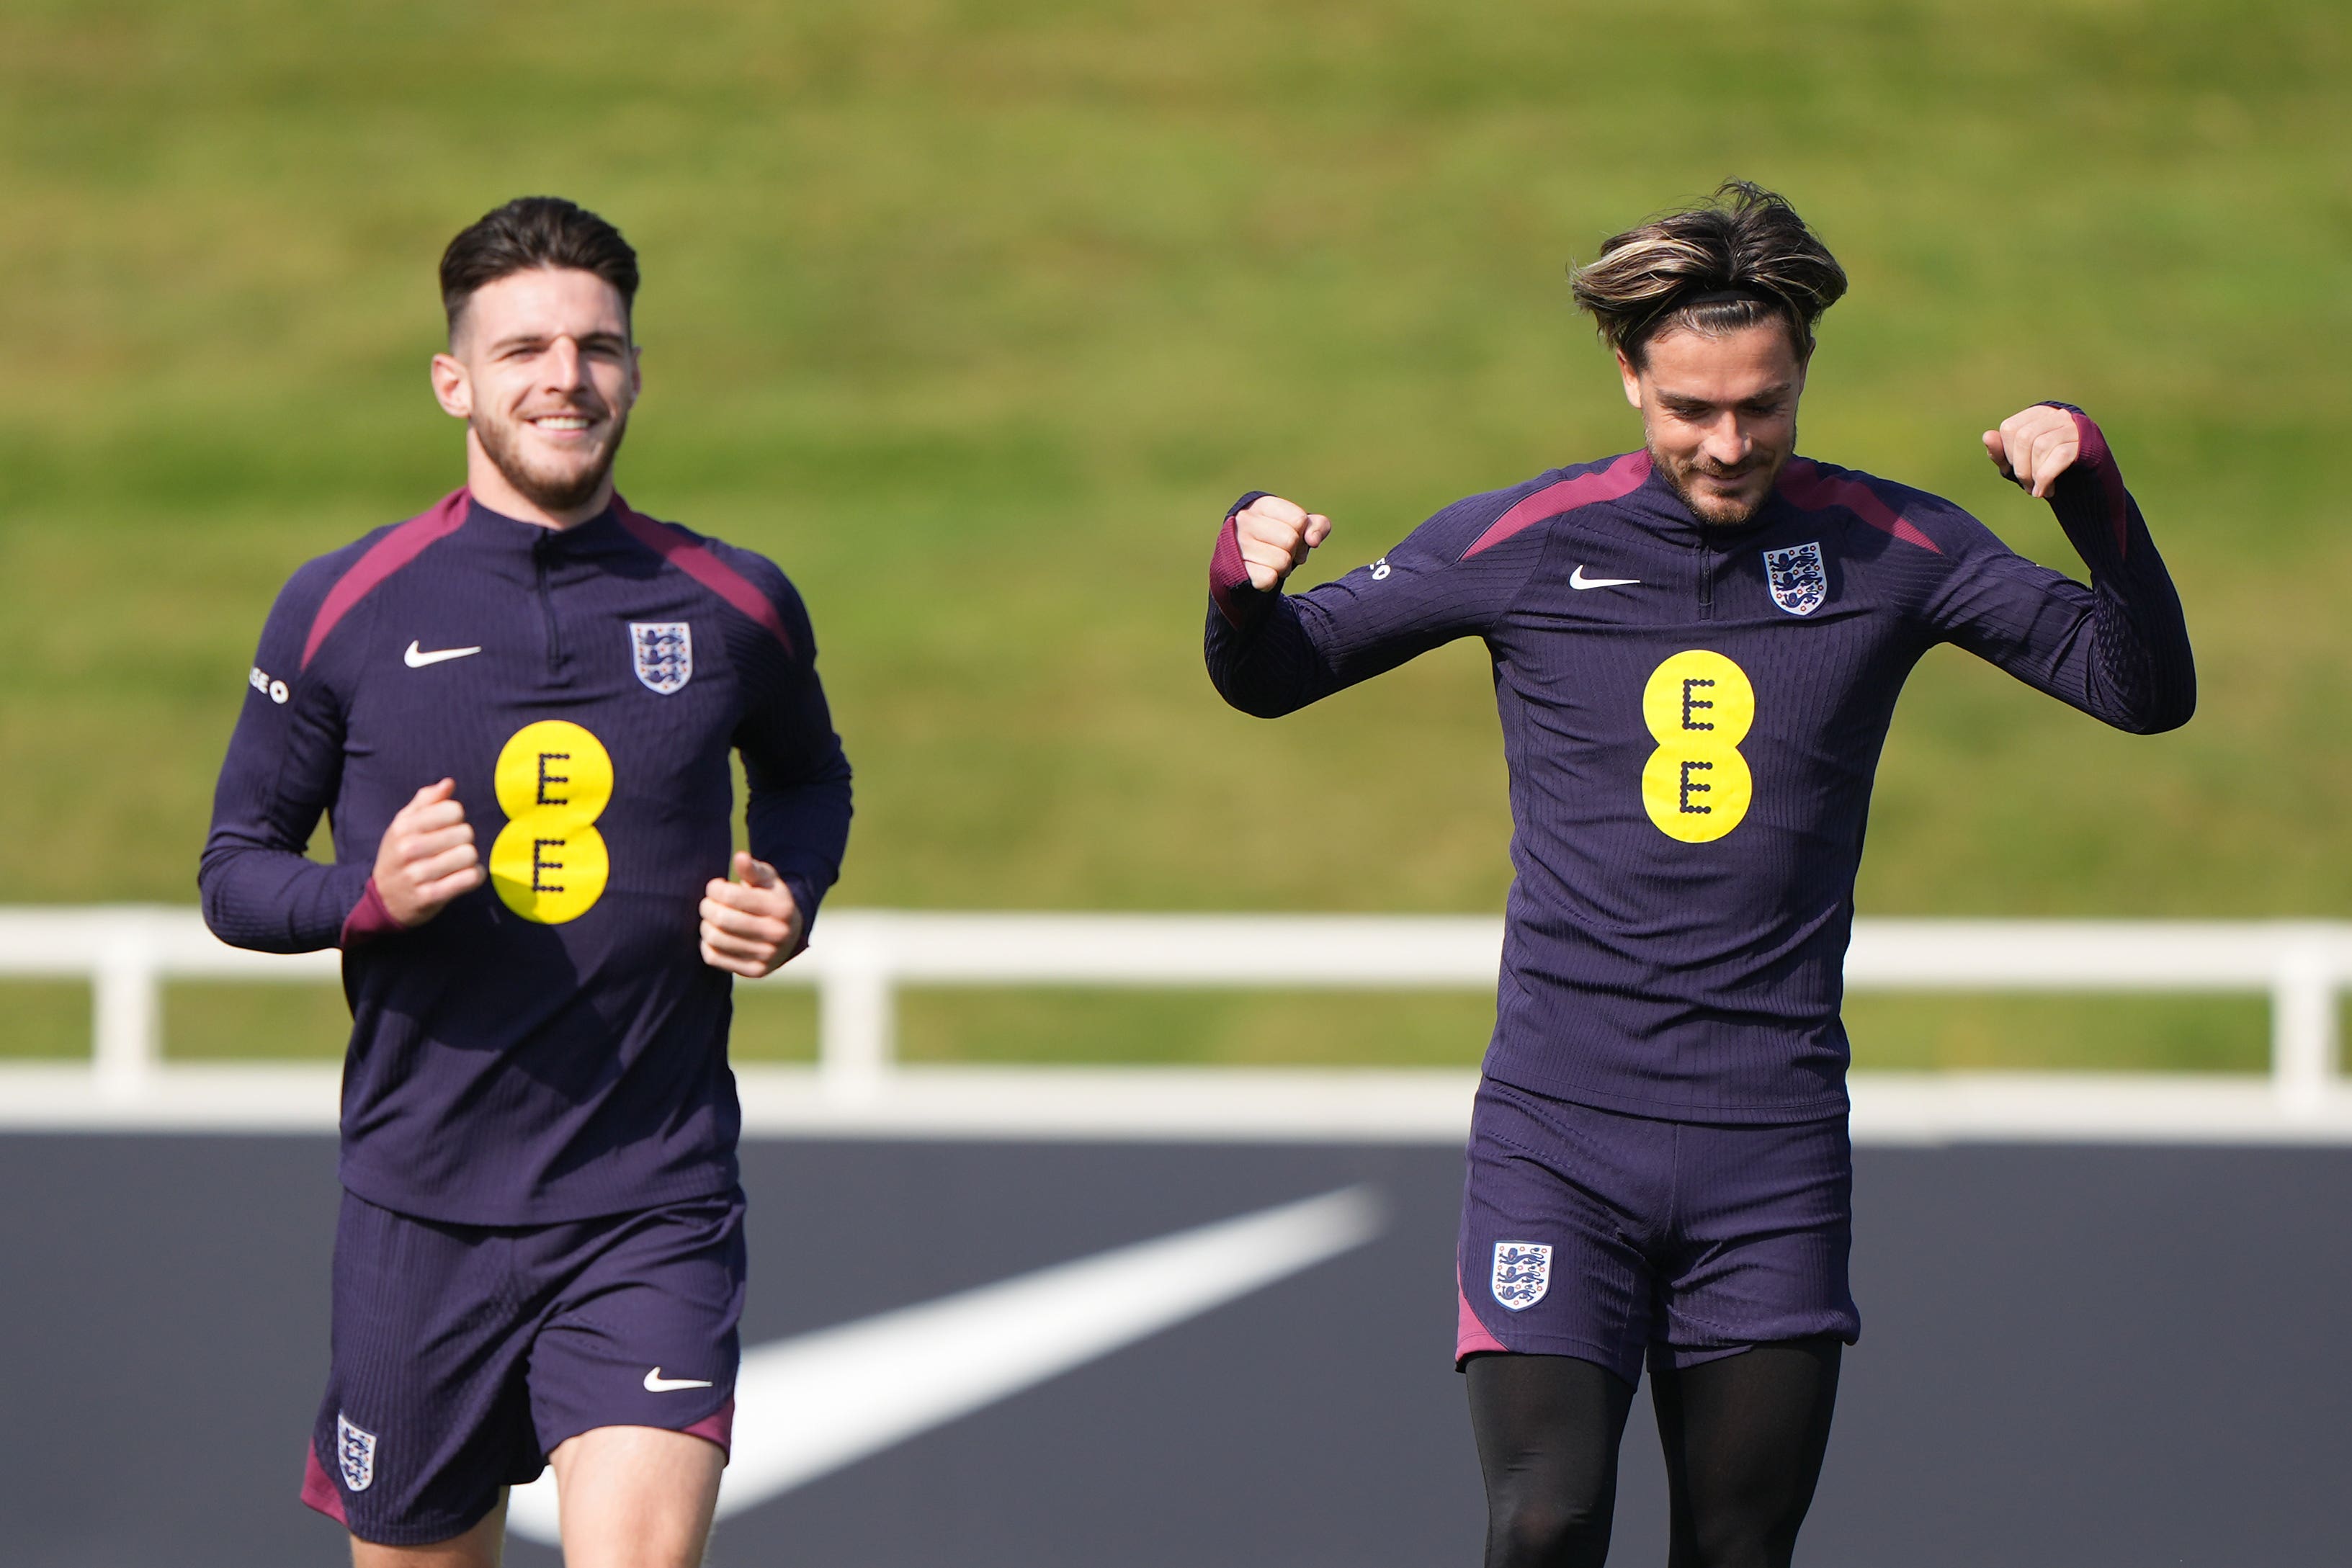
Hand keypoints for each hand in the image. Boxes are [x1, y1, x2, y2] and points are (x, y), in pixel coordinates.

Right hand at [372, 778, 484, 926]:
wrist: (384, 898)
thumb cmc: (400, 855)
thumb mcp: (404, 824)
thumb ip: (426, 801)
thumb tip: (449, 783)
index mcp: (403, 827)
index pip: (453, 810)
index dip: (456, 817)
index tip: (447, 827)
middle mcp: (408, 849)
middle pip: (465, 832)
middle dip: (464, 839)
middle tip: (452, 848)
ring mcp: (417, 874)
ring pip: (469, 855)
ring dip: (470, 860)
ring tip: (458, 863)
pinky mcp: (429, 897)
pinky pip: (469, 879)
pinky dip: (475, 876)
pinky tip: (466, 876)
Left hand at [699, 852, 804, 976]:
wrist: (789, 934)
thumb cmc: (770, 899)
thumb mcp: (767, 880)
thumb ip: (752, 869)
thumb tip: (740, 857)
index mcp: (782, 908)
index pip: (731, 897)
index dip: (714, 888)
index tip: (715, 886)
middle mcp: (778, 934)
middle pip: (721, 919)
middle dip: (706, 907)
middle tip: (707, 902)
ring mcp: (768, 956)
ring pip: (715, 939)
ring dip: (705, 925)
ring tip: (711, 918)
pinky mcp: (756, 972)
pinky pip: (715, 958)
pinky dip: (707, 945)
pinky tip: (715, 935)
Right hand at [1233, 494, 1332, 591]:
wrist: (1242, 559)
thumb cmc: (1276, 538)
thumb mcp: (1299, 525)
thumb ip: (1318, 525)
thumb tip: (1313, 540)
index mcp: (1261, 505)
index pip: (1299, 520)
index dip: (1303, 534)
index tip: (1294, 538)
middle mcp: (1245, 521)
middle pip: (1291, 540)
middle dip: (1293, 551)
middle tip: (1281, 552)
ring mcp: (1238, 545)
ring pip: (1282, 561)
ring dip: (1283, 568)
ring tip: (1270, 562)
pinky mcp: (1236, 569)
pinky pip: (1268, 579)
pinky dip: (1271, 581)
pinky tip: (1261, 573)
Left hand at [1982, 405, 2082, 499]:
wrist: (2088, 482)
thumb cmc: (2048, 468)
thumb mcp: (2020, 463)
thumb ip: (2002, 453)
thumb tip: (1987, 436)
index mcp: (2038, 414)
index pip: (2010, 428)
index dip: (2007, 454)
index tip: (2015, 472)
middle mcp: (2057, 415)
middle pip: (2024, 437)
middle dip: (2021, 468)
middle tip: (2027, 485)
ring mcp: (2074, 427)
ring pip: (2041, 445)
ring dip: (2035, 474)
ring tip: (2038, 489)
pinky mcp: (2087, 443)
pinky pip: (2060, 456)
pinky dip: (2046, 477)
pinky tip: (2046, 491)